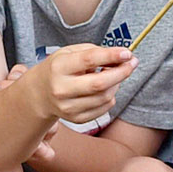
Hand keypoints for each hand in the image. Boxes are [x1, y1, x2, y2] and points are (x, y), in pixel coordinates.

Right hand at [19, 41, 135, 125]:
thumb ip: (96, 52)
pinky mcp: (76, 119)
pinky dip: (111, 97)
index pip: (88, 60)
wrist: (40, 93)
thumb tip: (122, 58)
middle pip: (99, 84)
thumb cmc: (60, 68)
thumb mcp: (71, 52)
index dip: (111, 55)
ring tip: (114, 74)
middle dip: (121, 72)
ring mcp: (67, 107)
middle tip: (132, 63)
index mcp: (58, 67)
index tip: (127, 53)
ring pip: (105, 96)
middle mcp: (61, 89)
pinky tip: (106, 88)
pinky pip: (104, 108)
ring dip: (116, 84)